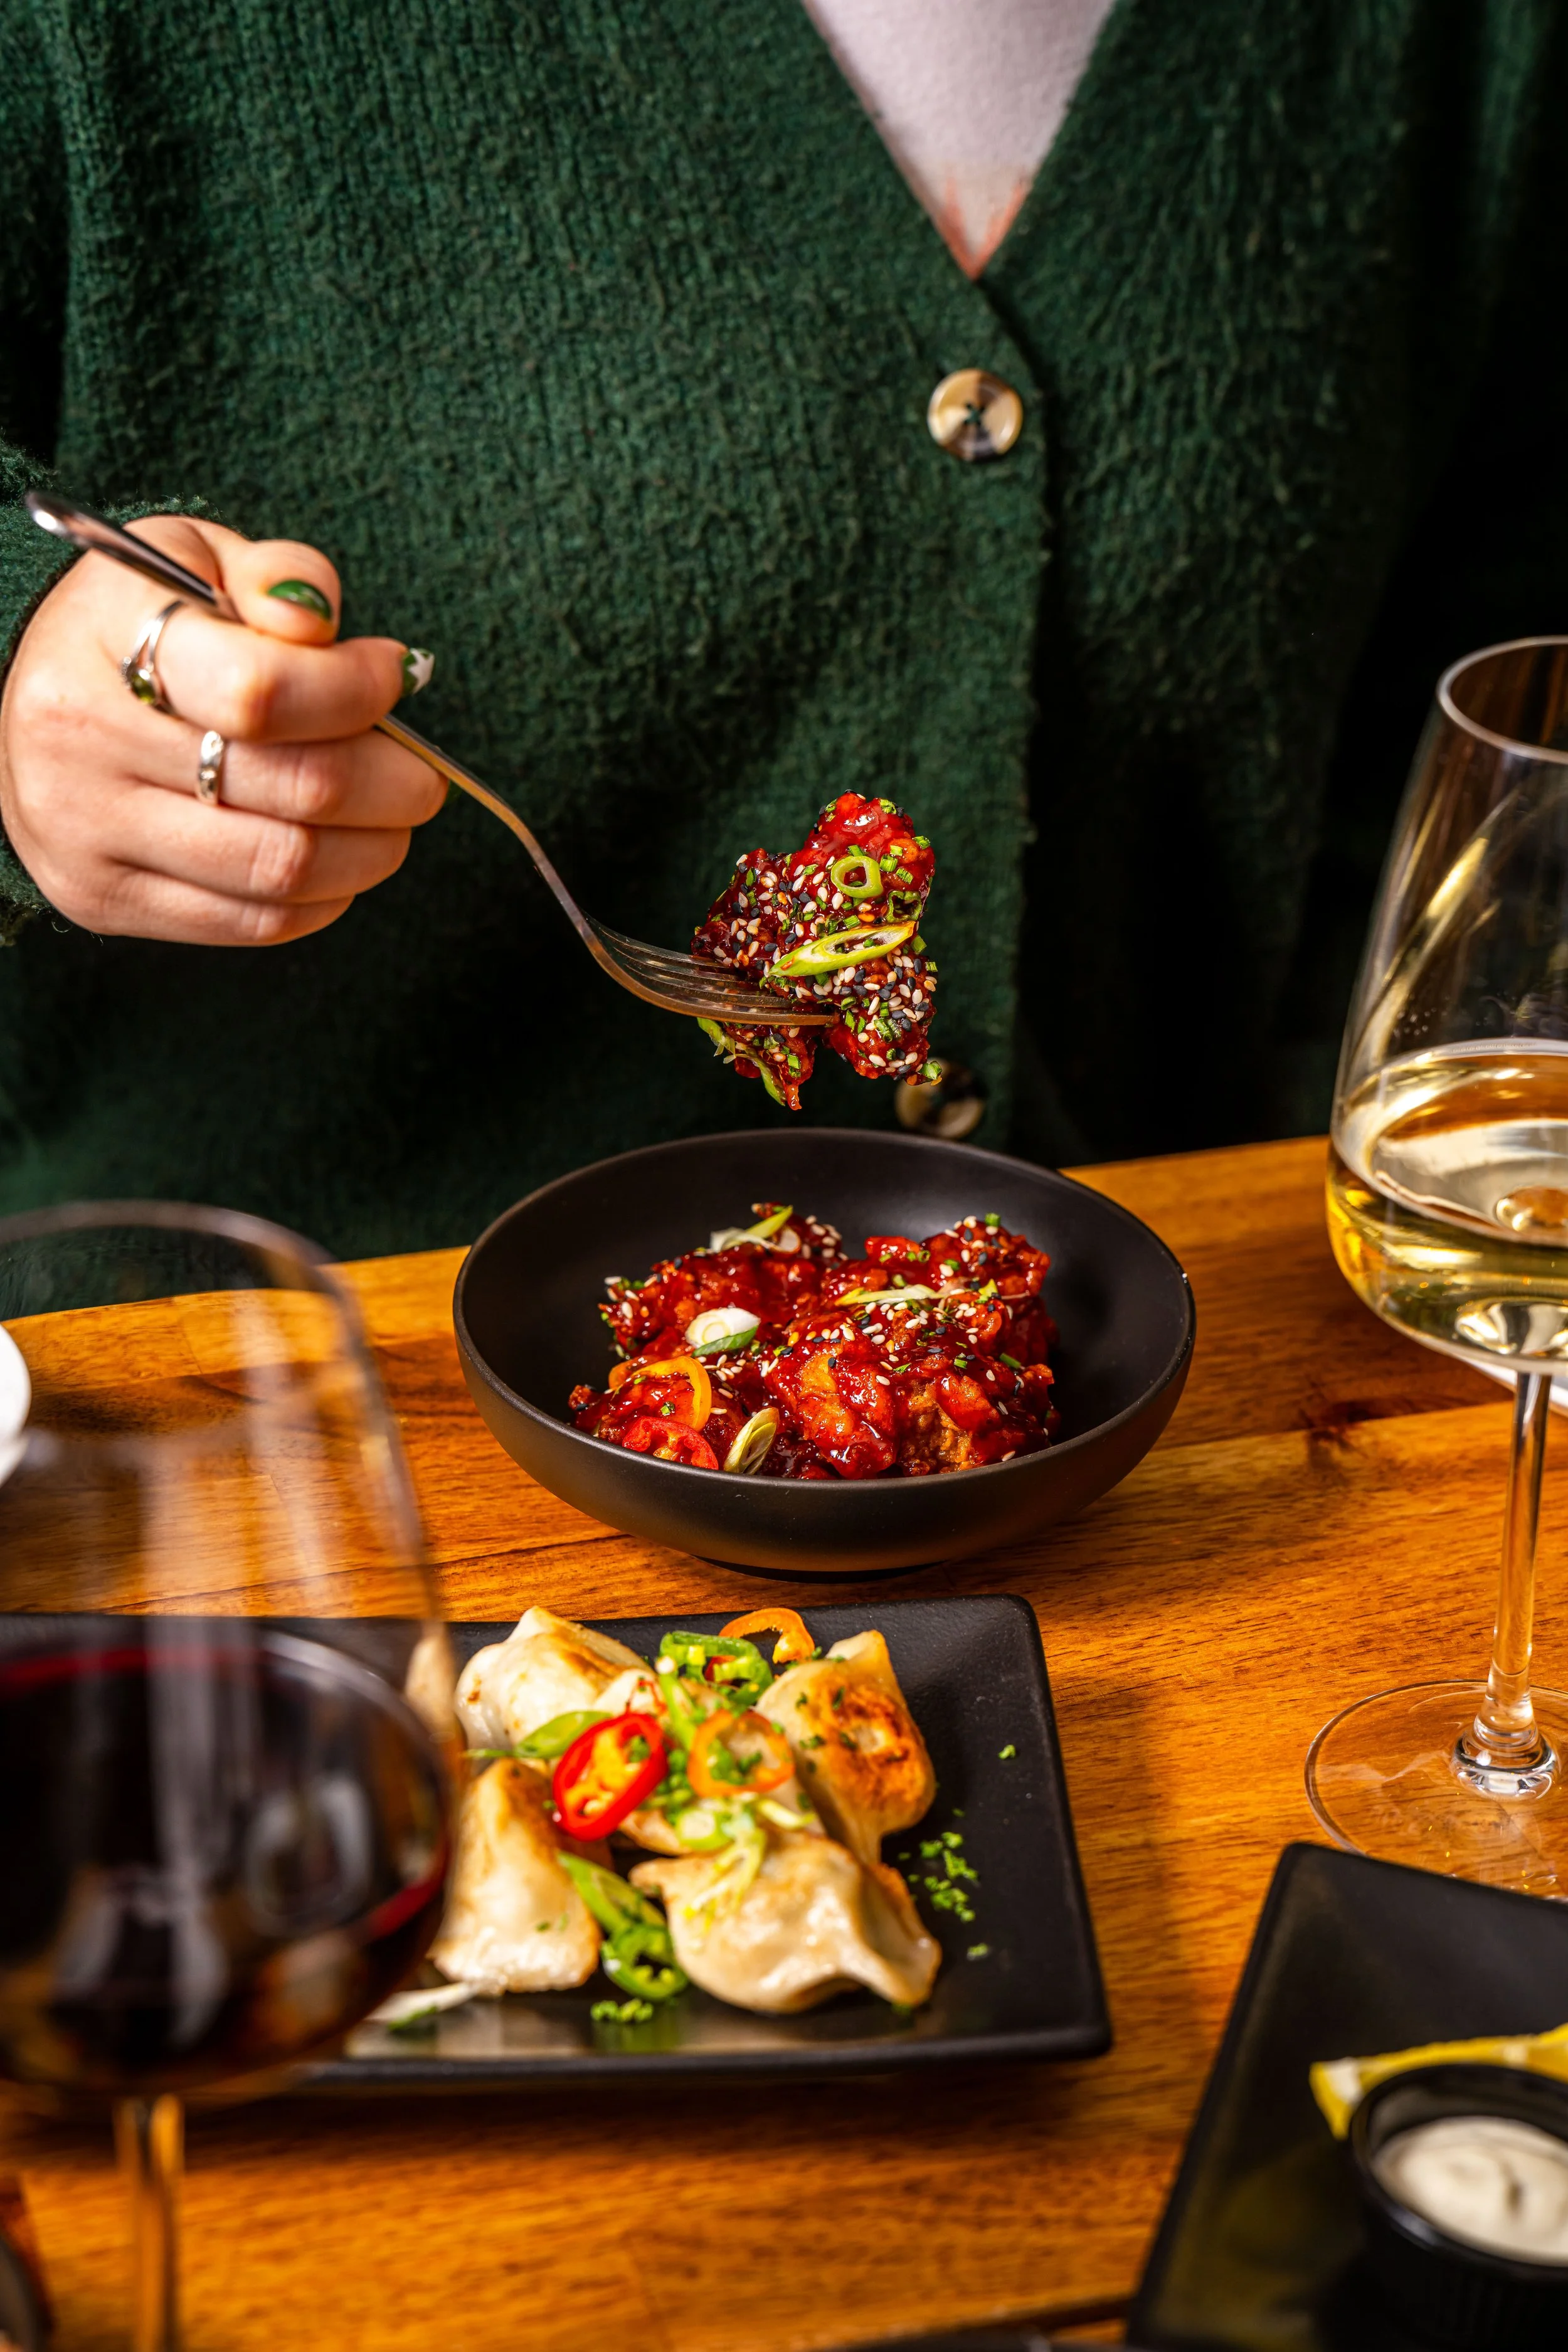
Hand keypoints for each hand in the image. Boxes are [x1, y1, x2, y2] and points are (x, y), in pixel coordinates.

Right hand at [0, 514, 443, 943]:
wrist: (27, 701)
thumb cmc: (137, 626)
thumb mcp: (197, 559)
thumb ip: (277, 576)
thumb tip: (321, 625)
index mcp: (104, 633)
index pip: (263, 691)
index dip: (357, 691)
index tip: (395, 677)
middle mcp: (79, 737)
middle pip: (294, 789)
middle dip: (392, 783)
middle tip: (421, 772)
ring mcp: (82, 830)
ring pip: (283, 867)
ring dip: (372, 850)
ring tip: (393, 819)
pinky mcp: (101, 899)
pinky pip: (252, 922)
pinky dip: (324, 897)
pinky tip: (339, 859)